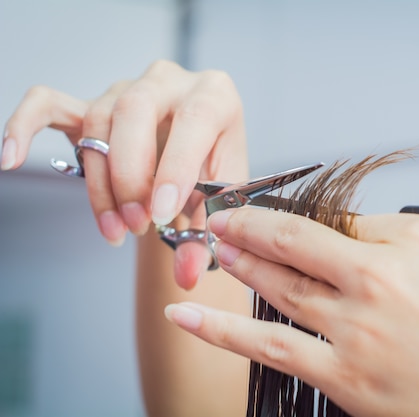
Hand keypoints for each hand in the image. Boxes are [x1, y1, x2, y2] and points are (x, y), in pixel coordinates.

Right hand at [3, 60, 247, 288]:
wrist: (197, 154)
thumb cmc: (211, 170)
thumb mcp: (218, 200)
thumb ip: (203, 235)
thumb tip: (186, 275)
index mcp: (213, 95)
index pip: (194, 120)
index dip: (174, 168)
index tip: (160, 213)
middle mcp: (168, 81)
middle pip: (134, 112)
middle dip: (131, 177)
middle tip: (139, 225)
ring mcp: (126, 87)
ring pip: (97, 122)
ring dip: (101, 184)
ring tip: (117, 229)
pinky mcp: (91, 103)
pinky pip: (47, 103)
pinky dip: (23, 126)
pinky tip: (9, 158)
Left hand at [165, 208, 418, 415]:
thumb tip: (396, 227)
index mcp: (418, 245)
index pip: (346, 219)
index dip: (316, 216)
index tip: (292, 216)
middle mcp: (378, 282)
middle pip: (295, 241)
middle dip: (253, 225)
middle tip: (224, 213)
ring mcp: (357, 333)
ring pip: (277, 285)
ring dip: (236, 260)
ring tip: (210, 243)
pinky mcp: (347, 382)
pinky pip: (271, 347)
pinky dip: (222, 330)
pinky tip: (186, 315)